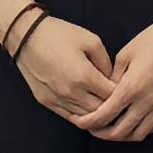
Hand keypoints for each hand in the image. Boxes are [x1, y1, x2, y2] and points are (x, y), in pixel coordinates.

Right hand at [11, 12, 121, 128]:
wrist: (26, 36)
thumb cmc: (60, 34)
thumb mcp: (91, 40)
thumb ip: (106, 62)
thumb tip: (112, 79)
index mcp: (84, 76)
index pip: (112, 96)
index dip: (122, 93)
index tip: (126, 89)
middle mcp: (71, 92)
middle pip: (100, 110)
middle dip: (112, 106)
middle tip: (119, 100)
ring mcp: (57, 99)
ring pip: (85, 118)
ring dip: (97, 114)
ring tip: (106, 107)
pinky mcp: (47, 102)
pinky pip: (69, 117)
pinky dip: (82, 116)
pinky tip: (89, 111)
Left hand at [89, 9, 152, 140]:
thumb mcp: (126, 53)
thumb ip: (113, 76)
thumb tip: (106, 92)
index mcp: (131, 87)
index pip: (104, 115)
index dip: (89, 123)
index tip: (80, 122)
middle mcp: (147, 102)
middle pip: (120, 132)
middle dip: (102, 133)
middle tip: (93, 128)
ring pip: (138, 134)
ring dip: (122, 136)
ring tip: (113, 129)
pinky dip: (141, 130)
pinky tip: (134, 123)